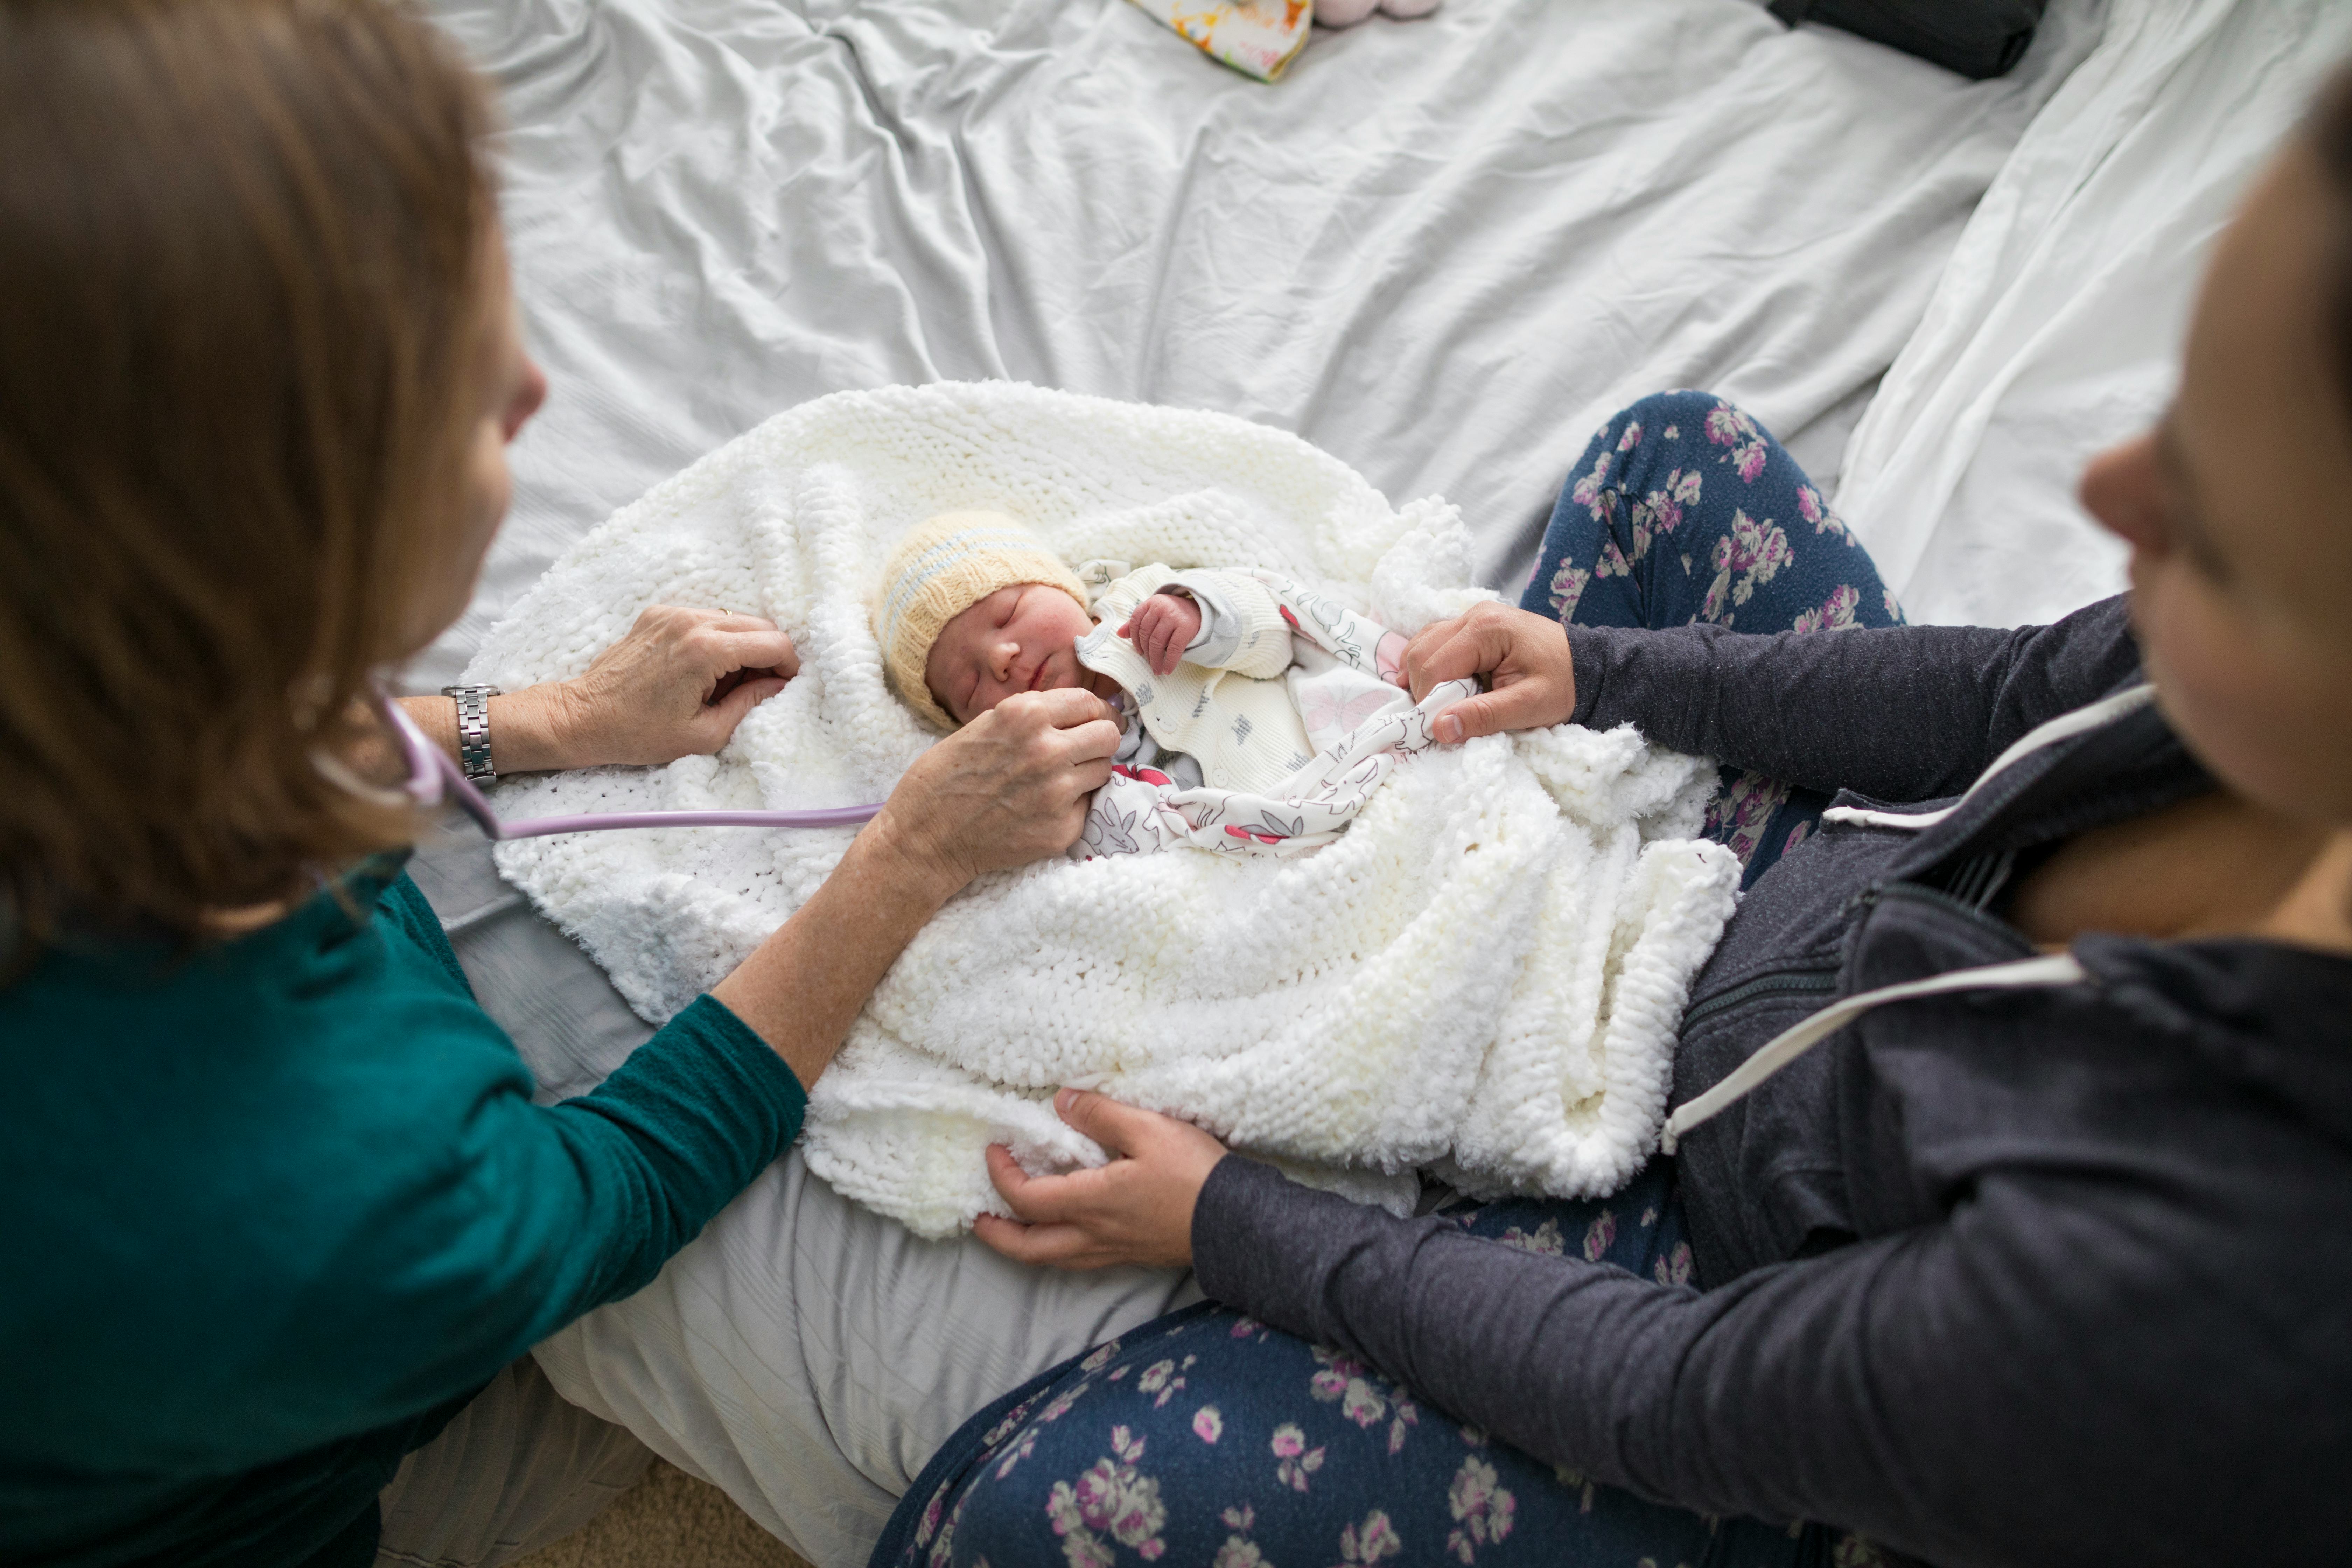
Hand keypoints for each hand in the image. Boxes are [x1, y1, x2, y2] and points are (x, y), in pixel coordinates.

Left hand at [548, 605, 800, 768]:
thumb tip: (776, 686)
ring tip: (727, 682)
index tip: (785, 685)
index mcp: (705, 651)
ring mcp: (672, 614)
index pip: (773, 642)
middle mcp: (690, 622)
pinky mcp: (658, 615)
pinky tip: (702, 669)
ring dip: (743, 646)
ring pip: (733, 619)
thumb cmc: (638, 734)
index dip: (789, 665)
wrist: (583, 717)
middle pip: (758, 625)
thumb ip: (749, 705)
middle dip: (769, 654)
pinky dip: (715, 639)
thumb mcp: (704, 734)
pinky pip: (705, 619)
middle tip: (761, 686)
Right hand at [872, 686, 1121, 886]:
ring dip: (1087, 773)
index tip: (1092, 721)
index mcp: (1026, 715)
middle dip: (1097, 740)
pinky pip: (1087, 808)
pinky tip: (1041, 810)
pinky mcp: (1062, 830)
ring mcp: (1058, 793)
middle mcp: (1048, 750)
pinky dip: (1071, 807)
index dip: (1094, 712)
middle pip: (1108, 735)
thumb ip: (1030, 717)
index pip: (1089, 702)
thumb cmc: (945, 777)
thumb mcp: (984, 725)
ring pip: (1104, 770)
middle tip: (1082, 751)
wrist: (925, 837)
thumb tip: (1073, 713)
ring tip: (1056, 782)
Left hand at [974, 1089, 1228, 1269]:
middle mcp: (1094, 1235)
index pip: (1025, 1198)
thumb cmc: (1194, 1173)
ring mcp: (1113, 1250)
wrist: (1237, 1221)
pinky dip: (1056, 1248)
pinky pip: (1079, 1260)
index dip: (1001, 1175)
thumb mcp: (1148, 1128)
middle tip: (979, 1218)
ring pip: (1053, 1259)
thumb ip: (1102, 1114)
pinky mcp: (1132, 1254)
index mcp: (1090, 1203)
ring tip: (1012, 1227)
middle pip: (1028, 1248)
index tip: (994, 1150)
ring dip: (1024, 1245)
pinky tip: (1063, 1232)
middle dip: (996, 1235)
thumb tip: (1062, 1102)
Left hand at [1119, 592, 1202, 676]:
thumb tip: (1119, 634)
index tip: (1139, 651)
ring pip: (1157, 642)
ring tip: (1156, 669)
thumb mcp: (1154, 613)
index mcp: (1151, 603)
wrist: (1201, 610)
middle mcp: (1161, 607)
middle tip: (1148, 663)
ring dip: (1155, 659)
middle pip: (1146, 634)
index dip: (1134, 639)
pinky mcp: (1186, 627)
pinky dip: (1169, 662)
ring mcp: (1174, 616)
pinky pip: (1174, 648)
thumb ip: (1137, 623)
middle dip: (1146, 652)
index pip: (1136, 621)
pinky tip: (1167, 670)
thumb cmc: (1173, 614)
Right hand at [1400, 601, 1576, 742]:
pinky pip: (1433, 641)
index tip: (1440, 727)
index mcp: (1486, 630)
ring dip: (1421, 677)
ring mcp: (1471, 616)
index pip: (1435, 668)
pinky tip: (1437, 687)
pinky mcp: (1471, 625)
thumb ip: (1484, 716)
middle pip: (1422, 653)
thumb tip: (1439, 728)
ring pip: (1421, 644)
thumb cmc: (1562, 685)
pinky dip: (1427, 665)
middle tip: (1441, 718)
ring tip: (1440, 704)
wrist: (1587, 665)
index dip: (1429, 701)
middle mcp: (1473, 615)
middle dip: (1423, 690)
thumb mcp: (1530, 706)